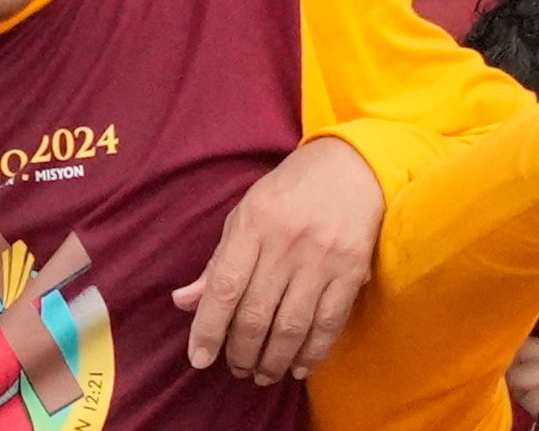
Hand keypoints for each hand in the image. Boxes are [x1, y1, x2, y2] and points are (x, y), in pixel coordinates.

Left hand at [176, 132, 382, 382]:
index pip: (224, 288)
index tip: (200, 359)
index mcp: (255, 224)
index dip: (208, 330)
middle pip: (256, 314)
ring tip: (262, 374)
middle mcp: (288, 241)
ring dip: (272, 360)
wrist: (354, 164)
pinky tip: (298, 366)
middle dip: (241, 353)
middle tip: (236, 368)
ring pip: (292, 326)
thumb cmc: (290, 190)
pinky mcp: (353, 268)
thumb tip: (184, 302)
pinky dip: (312, 352)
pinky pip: (330, 322)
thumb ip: (218, 261)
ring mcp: (324, 256)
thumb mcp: (246, 213)